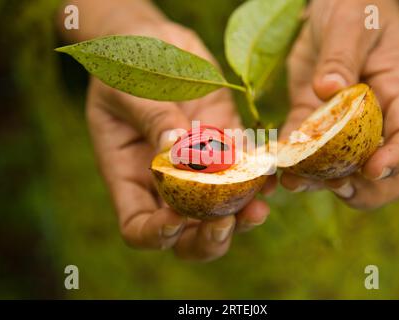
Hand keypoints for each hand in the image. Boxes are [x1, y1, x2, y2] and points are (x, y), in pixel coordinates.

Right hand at [87, 21, 272, 260]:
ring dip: (241, 216)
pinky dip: (259, 179)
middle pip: (185, 234)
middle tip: (226, 223)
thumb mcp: (129, 89)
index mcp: (130, 175)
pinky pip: (244, 173)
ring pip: (221, 211)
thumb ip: (153, 121)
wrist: (156, 42)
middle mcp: (166, 181)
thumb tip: (177, 152)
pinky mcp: (227, 145)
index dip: (156, 234)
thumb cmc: (127, 63)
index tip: (176, 218)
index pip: (138, 226)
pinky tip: (271, 174)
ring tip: (259, 208)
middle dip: (207, 239)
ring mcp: (199, 167)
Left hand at [281, 0, 398, 209]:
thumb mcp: (351, 22)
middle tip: (332, 185)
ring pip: (339, 170)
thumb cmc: (353, 6)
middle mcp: (374, 119)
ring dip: (317, 182)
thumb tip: (330, 90)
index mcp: (398, 94)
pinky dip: (290, 162)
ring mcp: (341, 126)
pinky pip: (302, 151)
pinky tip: (274, 165)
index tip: (371, 168)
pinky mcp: (311, 122)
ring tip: (292, 182)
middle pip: (380, 173)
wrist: (329, 7)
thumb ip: (342, 55)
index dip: (396, 159)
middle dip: (359, 187)